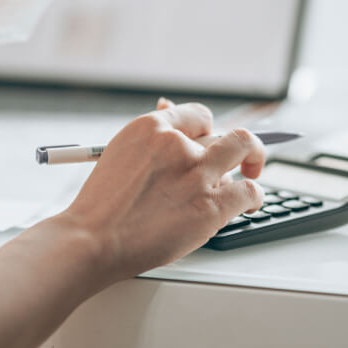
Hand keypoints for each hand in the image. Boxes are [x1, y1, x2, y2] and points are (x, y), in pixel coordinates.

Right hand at [58, 99, 265, 278]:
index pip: (199, 116)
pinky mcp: (211, 206)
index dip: (208, 131)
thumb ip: (151, 136)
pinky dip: (255, 196)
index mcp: (152, 128)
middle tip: (240, 159)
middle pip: (225, 132)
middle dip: (235, 146)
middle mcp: (178, 145)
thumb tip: (169, 107)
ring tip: (242, 181)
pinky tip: (249, 203)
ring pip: (243, 152)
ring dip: (246, 167)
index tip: (211, 142)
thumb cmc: (102, 205)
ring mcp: (197, 174)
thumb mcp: (119, 154)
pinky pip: (251, 190)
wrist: (92, 240)